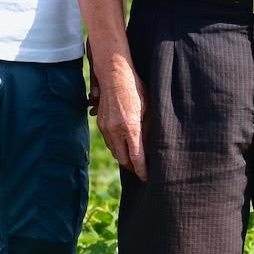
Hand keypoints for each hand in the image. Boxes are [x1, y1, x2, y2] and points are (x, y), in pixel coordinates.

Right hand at [91, 47, 147, 180]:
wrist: (114, 75)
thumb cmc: (136, 89)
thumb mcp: (148, 108)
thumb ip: (149, 128)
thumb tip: (152, 145)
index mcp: (131, 128)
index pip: (137, 158)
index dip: (142, 171)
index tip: (147, 178)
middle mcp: (116, 131)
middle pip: (124, 160)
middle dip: (133, 168)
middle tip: (142, 171)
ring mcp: (106, 128)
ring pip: (115, 153)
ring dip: (124, 159)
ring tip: (135, 162)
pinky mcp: (101, 124)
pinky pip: (109, 143)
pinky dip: (117, 149)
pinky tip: (125, 148)